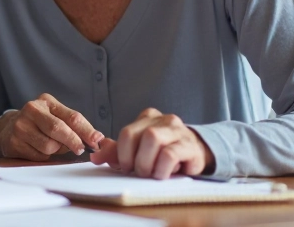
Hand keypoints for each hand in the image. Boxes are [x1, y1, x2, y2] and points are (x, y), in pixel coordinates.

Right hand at [0, 93, 103, 160]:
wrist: (8, 129)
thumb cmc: (40, 124)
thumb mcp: (57, 117)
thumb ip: (76, 126)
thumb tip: (99, 140)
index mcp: (46, 101)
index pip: (71, 116)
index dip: (86, 130)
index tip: (97, 141)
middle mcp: (31, 109)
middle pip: (58, 128)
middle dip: (73, 141)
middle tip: (80, 149)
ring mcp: (20, 126)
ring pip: (49, 146)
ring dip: (55, 151)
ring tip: (50, 145)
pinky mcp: (13, 142)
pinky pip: (37, 155)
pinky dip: (43, 156)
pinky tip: (37, 149)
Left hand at [90, 108, 213, 178]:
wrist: (198, 153)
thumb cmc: (165, 153)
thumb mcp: (140, 151)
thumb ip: (118, 151)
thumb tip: (95, 157)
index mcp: (147, 118)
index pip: (126, 133)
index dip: (122, 154)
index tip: (126, 167)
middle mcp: (162, 120)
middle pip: (137, 135)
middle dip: (133, 159)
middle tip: (138, 172)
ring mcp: (177, 130)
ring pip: (153, 138)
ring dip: (147, 162)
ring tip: (150, 174)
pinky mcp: (190, 145)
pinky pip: (170, 154)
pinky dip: (162, 168)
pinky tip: (163, 174)